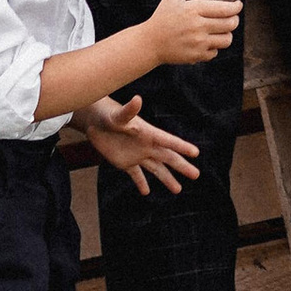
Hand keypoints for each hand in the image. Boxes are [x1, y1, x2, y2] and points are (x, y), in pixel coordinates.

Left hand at [86, 91, 202, 195]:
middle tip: (196, 175)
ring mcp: (136, 155)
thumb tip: (137, 99)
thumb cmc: (107, 114)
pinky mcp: (124, 162)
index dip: (182, 147)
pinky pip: (136, 174)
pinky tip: (146, 192)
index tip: (196, 152)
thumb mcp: (118, 115)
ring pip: (155, 169)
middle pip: (167, 158)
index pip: (168, 141)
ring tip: (178, 190)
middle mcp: (146, 145)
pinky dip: (141, 183)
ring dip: (167, 179)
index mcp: (148, 134)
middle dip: (182, 166)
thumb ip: (129, 110)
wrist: (94, 119)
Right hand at [142, 0, 243, 66]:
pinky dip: (214, 47)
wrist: (150, 43)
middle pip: (230, 24)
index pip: (225, 9)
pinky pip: (215, 52)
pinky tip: (208, 41)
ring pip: (227, 39)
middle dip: (235, 19)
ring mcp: (198, 43)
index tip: (238, 5)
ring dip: (227, 34)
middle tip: (232, 17)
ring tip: (221, 30)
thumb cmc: (161, 18)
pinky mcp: (197, 56)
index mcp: (194, 10)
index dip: (236, 6)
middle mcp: (198, 27)